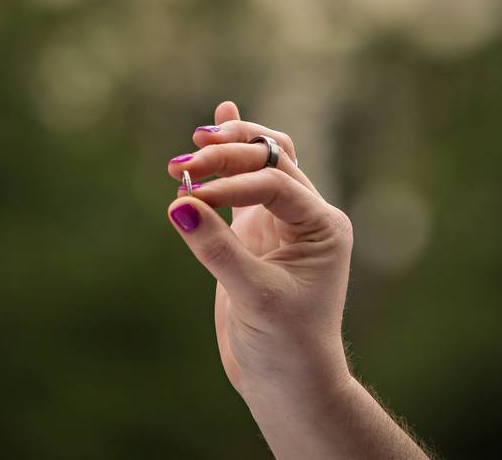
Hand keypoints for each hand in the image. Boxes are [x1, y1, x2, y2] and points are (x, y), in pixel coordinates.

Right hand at [166, 101, 353, 398]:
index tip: (193, 195)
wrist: (288, 382)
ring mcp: (279, 220)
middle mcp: (305, 215)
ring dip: (225, 151)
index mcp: (322, 225)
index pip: (274, 183)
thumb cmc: (284, 345)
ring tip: (189, 152)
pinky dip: (229, 157)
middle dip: (226, 156)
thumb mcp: (253, 297)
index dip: (232, 183)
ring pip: (258, 162)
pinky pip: (242, 183)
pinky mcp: (253, 231)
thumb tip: (179, 205)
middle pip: (268, 159)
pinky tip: (216, 119)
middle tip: (183, 165)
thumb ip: (217, 249)